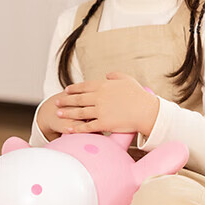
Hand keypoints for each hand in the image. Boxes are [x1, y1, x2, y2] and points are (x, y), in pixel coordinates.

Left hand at [44, 72, 158, 138]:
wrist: (147, 111)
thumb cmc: (139, 95)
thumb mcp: (127, 80)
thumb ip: (115, 75)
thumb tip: (107, 75)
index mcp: (104, 85)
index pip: (84, 86)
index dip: (73, 89)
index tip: (66, 91)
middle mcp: (99, 97)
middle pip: (78, 99)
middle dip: (66, 101)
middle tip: (56, 102)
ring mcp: (101, 111)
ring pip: (79, 113)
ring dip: (67, 113)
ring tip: (58, 114)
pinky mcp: (104, 124)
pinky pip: (87, 127)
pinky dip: (76, 128)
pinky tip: (68, 129)